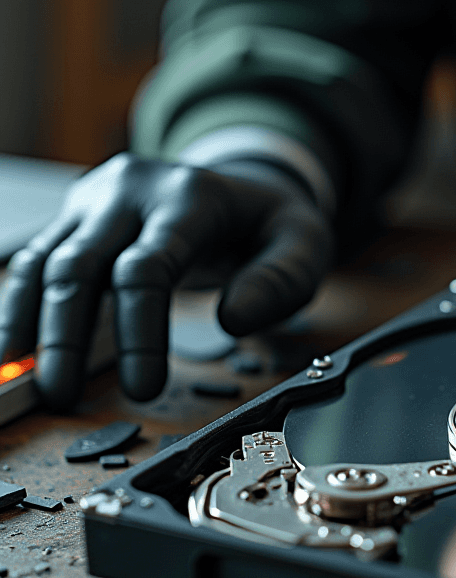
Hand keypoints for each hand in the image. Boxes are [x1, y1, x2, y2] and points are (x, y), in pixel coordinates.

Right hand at [0, 153, 333, 410]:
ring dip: (28, 322)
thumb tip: (234, 320)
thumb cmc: (269, 223)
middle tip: (64, 397)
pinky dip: (20, 304)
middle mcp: (132, 190)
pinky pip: (35, 259)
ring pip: (45, 260)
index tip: (144, 389)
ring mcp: (97, 200)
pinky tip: (11, 346)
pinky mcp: (78, 217)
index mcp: (189, 197)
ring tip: (26, 379)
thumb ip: (281, 280)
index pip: (147, 268)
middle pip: (80, 264)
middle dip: (67, 336)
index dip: (139, 332)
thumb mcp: (304, 242)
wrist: (243, 179)